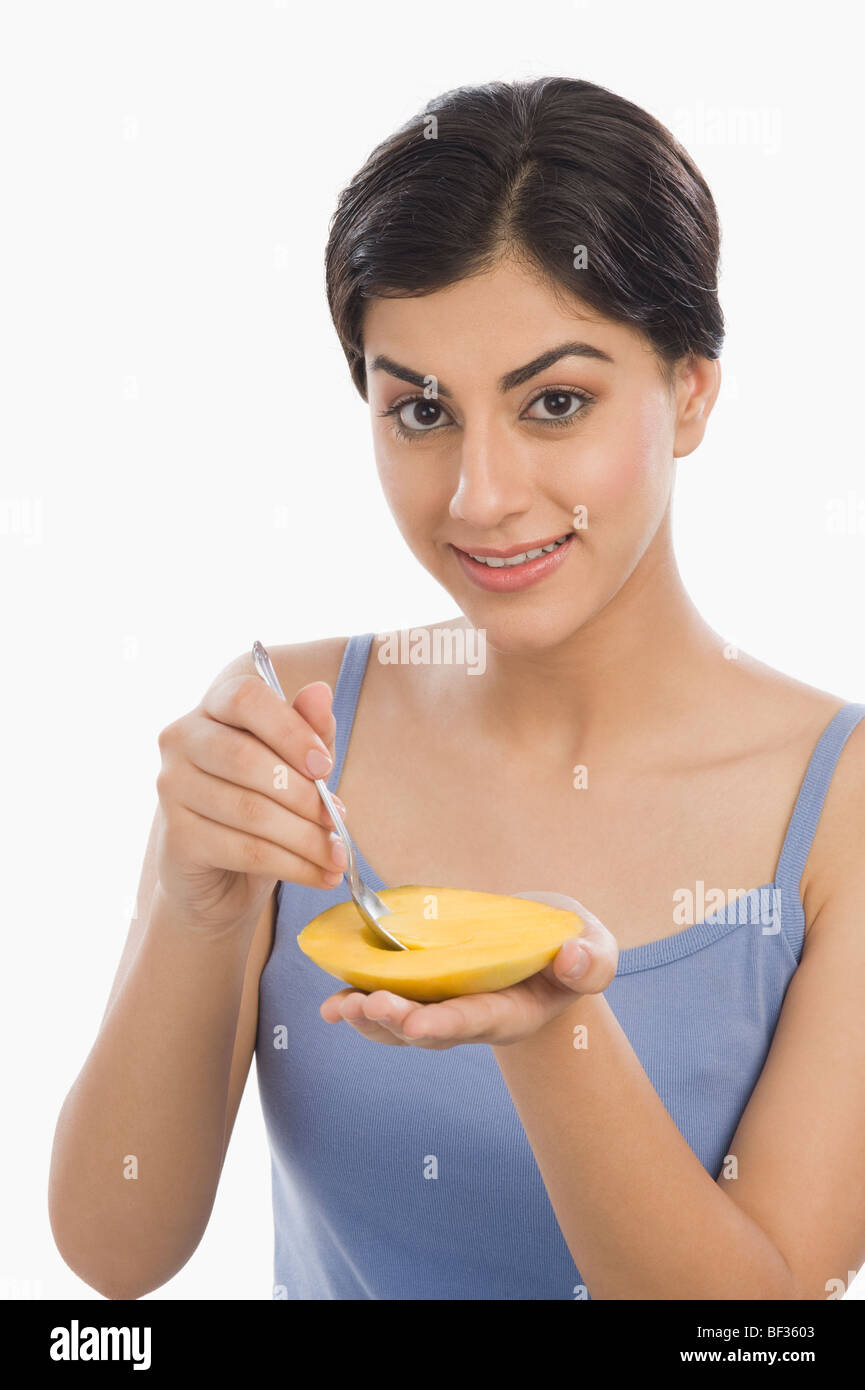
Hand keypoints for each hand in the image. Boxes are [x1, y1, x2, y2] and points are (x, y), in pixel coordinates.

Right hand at [154, 654, 348, 933]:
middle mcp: (182, 740)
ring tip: (339, 855)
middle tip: (339, 818)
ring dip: (306, 838)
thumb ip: (309, 728)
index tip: (325, 765)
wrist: (220, 873)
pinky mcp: (176, 837)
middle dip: (304, 794)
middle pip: (246, 758)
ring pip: (250, 811)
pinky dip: (293, 865)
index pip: (245, 698)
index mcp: (214, 708)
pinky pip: (244, 850)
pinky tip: (321, 874)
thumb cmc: (262, 801)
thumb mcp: (295, 762)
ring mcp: (172, 788)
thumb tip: (320, 691)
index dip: (290, 729)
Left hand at [319, 892, 617, 1047]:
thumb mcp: (597, 949)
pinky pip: (386, 1003)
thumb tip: (570, 957)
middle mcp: (470, 1017)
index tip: (418, 1022)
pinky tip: (333, 1002)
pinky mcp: (422, 988)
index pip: (476, 1020)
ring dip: (367, 1016)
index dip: (446, 1022)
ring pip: (398, 1023)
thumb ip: (592, 961)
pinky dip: (358, 1004)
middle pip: (428, 1028)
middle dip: (396, 1020)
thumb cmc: (571, 947)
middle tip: (368, 1004)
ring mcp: (443, 1005)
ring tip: (338, 1008)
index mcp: (511, 1011)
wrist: (544, 944)